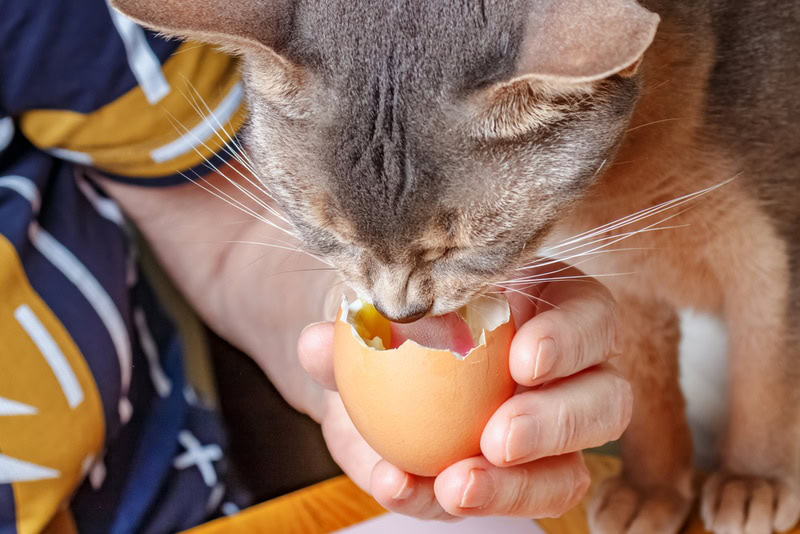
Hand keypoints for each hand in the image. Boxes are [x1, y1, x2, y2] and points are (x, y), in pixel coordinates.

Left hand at [298, 264, 630, 519]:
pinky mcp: (509, 482)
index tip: (524, 359)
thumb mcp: (375, 304)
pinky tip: (397, 485)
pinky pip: (493, 501)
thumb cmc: (394, 315)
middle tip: (497, 437)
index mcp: (550, 308)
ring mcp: (545, 437)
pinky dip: (440, 500)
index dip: (570, 339)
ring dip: (515, 487)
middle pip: (604, 402)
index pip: (590, 317)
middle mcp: (566, 375)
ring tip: (454, 486)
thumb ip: (351, 322)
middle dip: (557, 424)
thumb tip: (322, 343)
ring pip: (567, 472)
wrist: (368, 365)